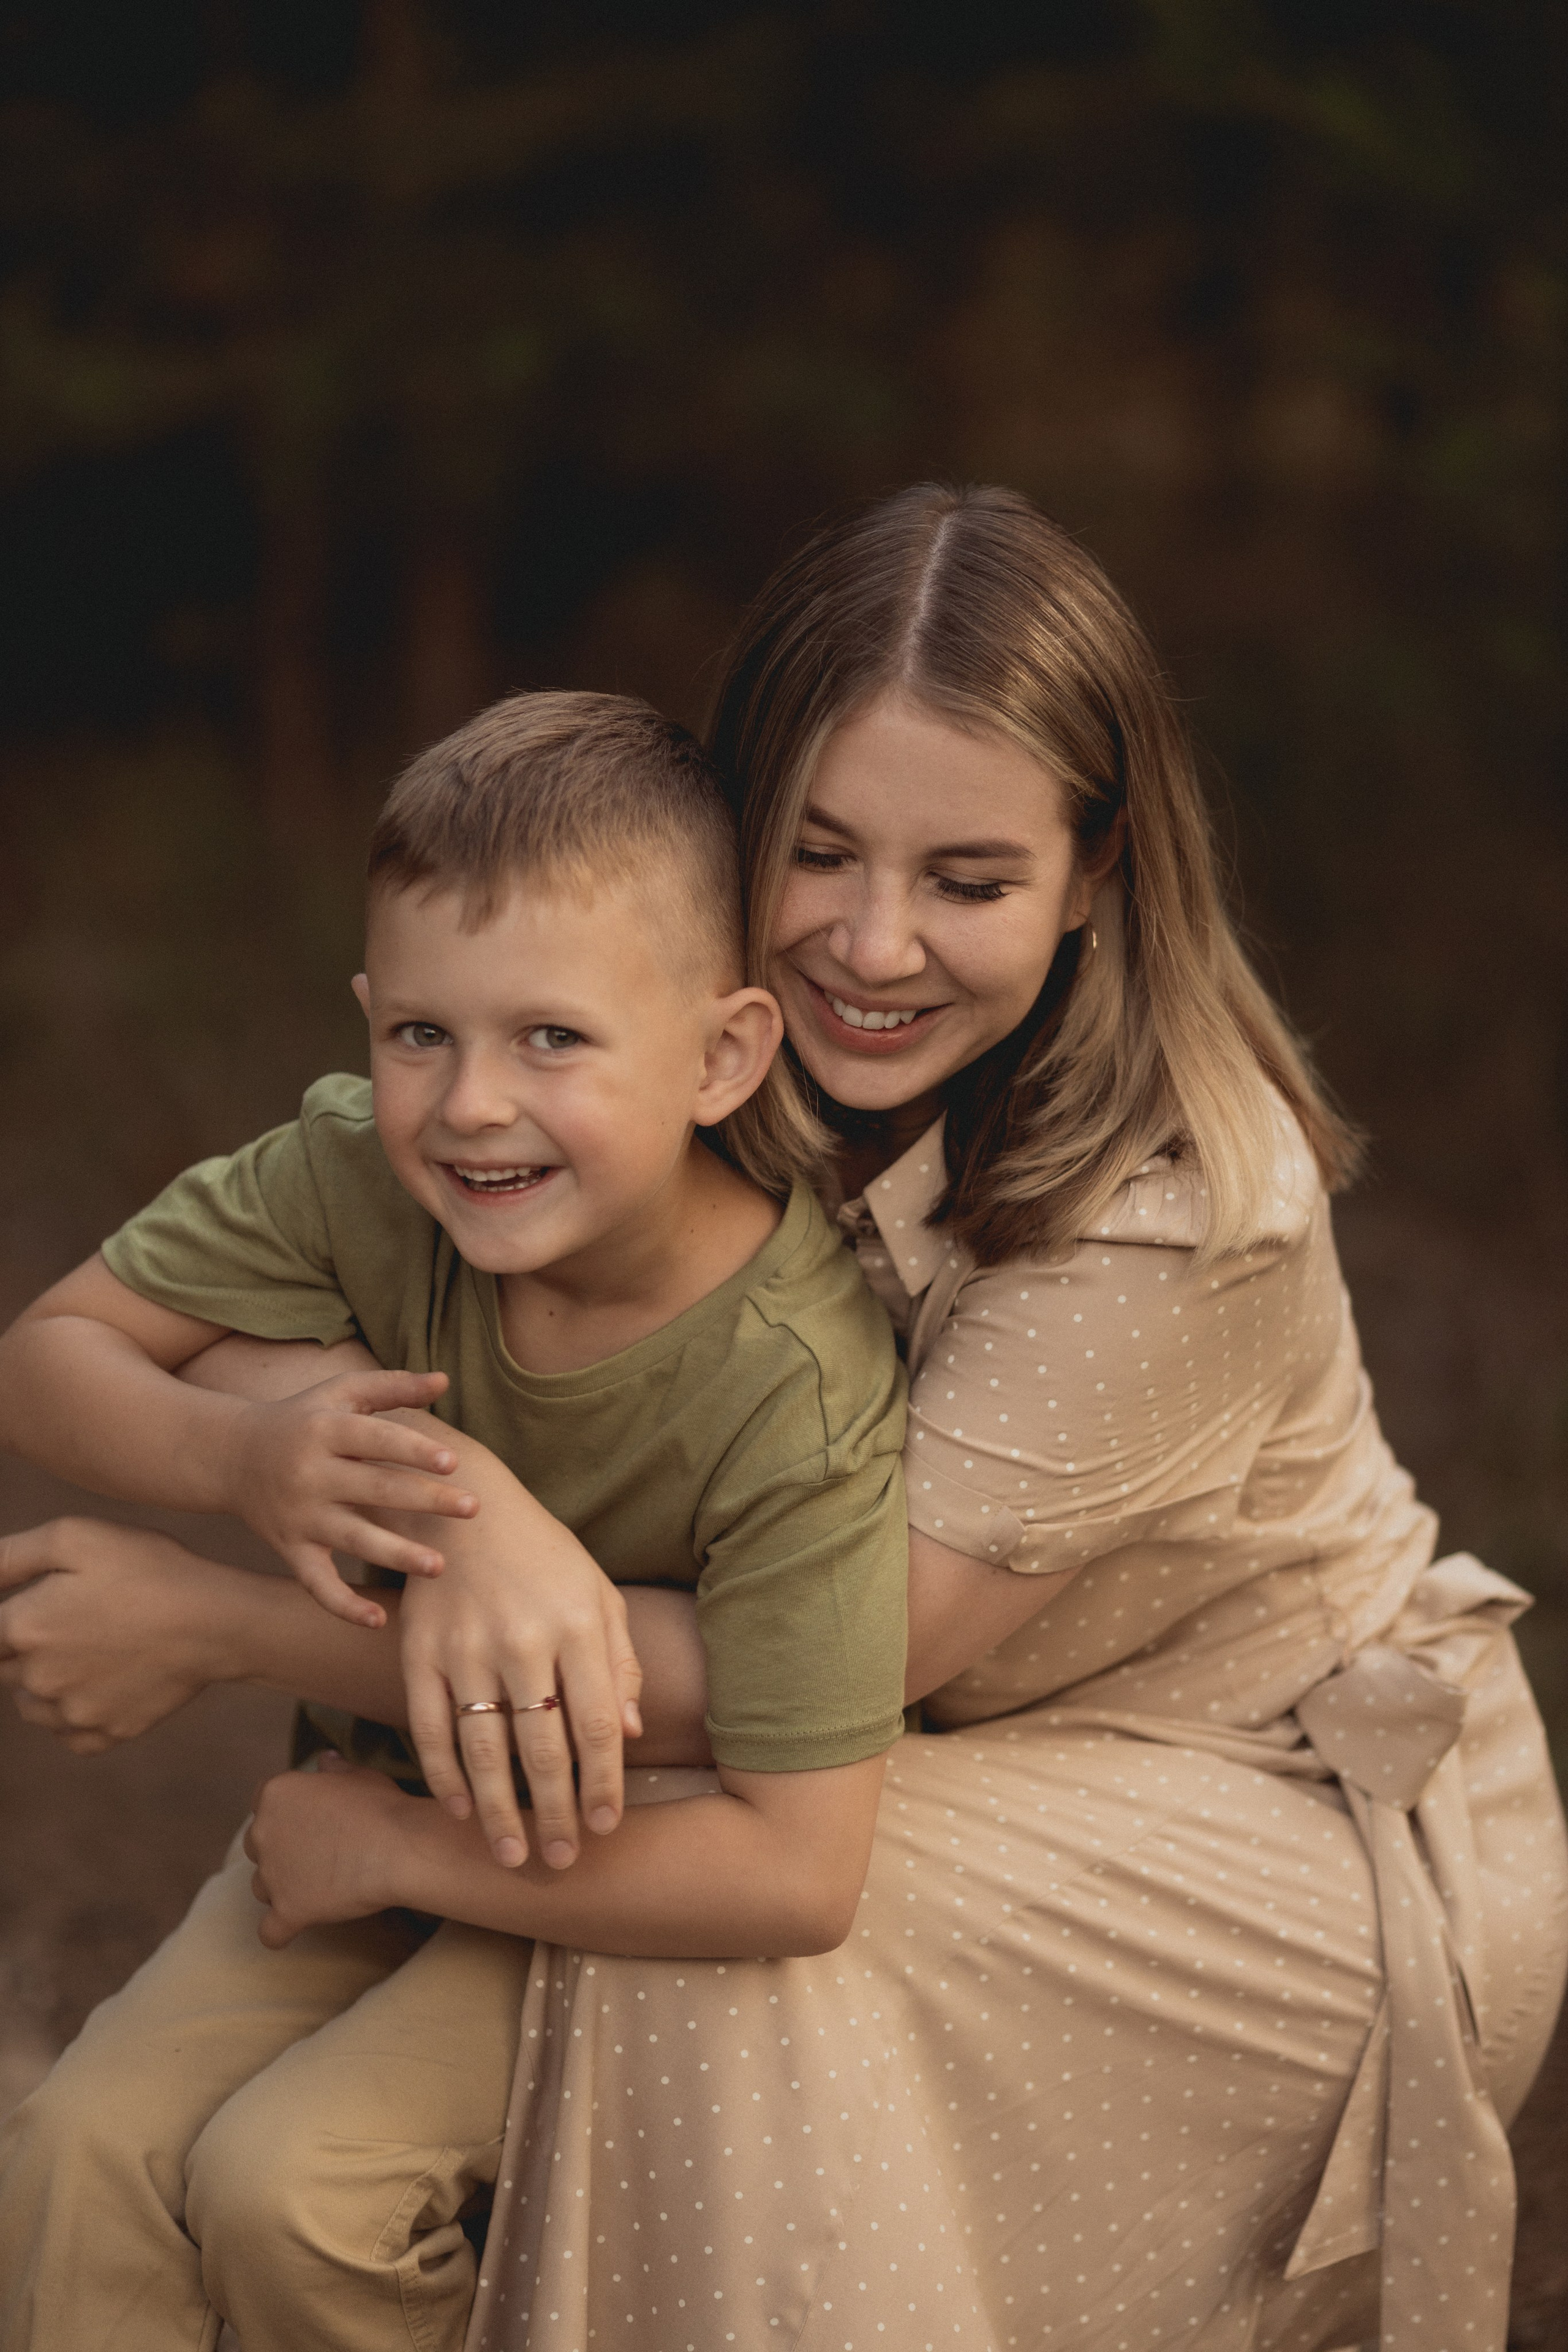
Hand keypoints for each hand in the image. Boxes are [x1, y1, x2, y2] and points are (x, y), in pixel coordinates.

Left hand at [0, 1518, 229, 1750]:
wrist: (215, 1621)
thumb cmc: (146, 1569)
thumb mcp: (75, 1536)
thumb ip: (8, 1557)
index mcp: (22, 1628)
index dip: (14, 1616)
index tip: (53, 1608)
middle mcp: (37, 1680)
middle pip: (6, 1668)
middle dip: (28, 1646)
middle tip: (80, 1618)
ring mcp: (72, 1713)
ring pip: (31, 1706)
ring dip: (46, 1683)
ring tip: (92, 1649)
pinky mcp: (105, 1733)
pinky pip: (69, 1734)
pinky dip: (76, 1715)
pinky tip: (105, 1682)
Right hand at [221, 1367, 479, 1626]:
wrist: (232, 1456)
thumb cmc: (304, 1419)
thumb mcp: (340, 1392)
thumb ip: (392, 1386)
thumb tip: (444, 1379)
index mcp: (326, 1429)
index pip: (376, 1439)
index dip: (413, 1450)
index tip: (453, 1462)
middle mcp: (311, 1474)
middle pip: (375, 1488)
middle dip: (425, 1500)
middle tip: (472, 1509)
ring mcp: (300, 1516)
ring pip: (353, 1539)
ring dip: (396, 1554)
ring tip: (439, 1567)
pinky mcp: (290, 1550)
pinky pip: (317, 1583)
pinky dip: (343, 1605)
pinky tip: (379, 1621)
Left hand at [244, 1755, 412, 1946]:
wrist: (401, 1847)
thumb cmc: (383, 1806)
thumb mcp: (359, 1776)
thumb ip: (334, 1769)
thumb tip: (325, 1760)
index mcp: (276, 1792)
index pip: (263, 1804)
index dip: (286, 1814)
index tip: (310, 1822)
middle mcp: (263, 1831)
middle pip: (258, 1847)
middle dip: (281, 1852)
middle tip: (318, 1855)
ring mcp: (272, 1874)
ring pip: (262, 1888)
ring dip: (283, 1888)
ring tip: (320, 1887)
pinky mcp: (287, 1910)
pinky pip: (270, 1932)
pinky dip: (281, 1931)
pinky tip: (296, 1927)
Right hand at [397, 1481, 642, 1871]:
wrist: (465, 1505)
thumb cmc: (545, 1554)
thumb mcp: (599, 1593)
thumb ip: (620, 1663)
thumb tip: (633, 1735)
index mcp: (578, 1625)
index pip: (598, 1725)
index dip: (603, 1785)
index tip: (606, 1828)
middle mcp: (522, 1640)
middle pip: (543, 1748)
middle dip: (555, 1814)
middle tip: (561, 1861)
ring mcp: (465, 1647)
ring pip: (483, 1749)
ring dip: (498, 1811)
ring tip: (512, 1857)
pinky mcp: (419, 1650)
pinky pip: (429, 1727)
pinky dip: (442, 1775)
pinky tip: (458, 1810)